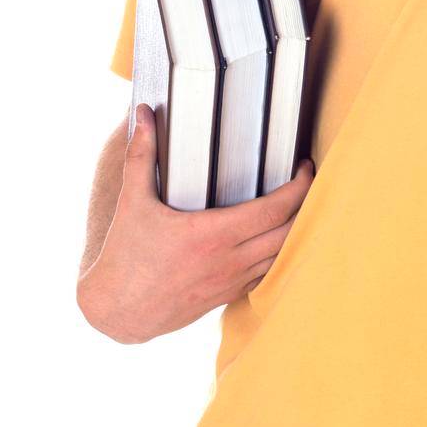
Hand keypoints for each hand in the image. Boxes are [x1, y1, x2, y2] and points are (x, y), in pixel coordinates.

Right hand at [76, 105, 316, 342]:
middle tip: (308, 181)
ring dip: (296, 230)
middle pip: (290, 232)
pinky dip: (278, 254)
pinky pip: (267, 275)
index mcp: (212, 235)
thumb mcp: (132, 202)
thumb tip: (142, 114)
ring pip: (283, 255)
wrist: (118, 312)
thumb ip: (141, 155)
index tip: (305, 167)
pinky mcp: (226, 296)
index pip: (275, 209)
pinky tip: (274, 238)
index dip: (300, 187)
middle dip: (308, 204)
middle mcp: (229, 261)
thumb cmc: (125, 258)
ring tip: (299, 205)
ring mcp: (231, 282)